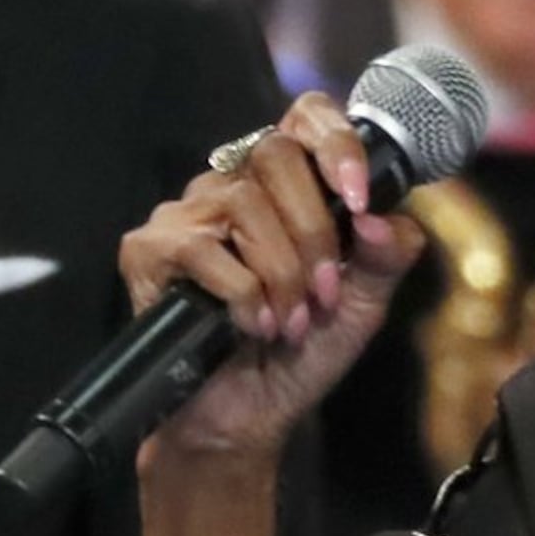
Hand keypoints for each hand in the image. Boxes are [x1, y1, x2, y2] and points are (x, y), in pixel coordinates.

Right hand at [116, 91, 427, 467]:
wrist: (246, 418)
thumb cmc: (299, 356)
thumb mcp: (362, 305)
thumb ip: (385, 256)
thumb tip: (381, 217)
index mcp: (285, 187)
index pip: (306, 117)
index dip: (336, 143)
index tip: (359, 198)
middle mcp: (231, 187)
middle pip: (274, 155)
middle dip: (313, 230)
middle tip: (324, 293)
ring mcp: (186, 215)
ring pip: (242, 202)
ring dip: (280, 272)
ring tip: (290, 322)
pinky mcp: (149, 251)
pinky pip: (201, 247)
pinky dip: (240, 294)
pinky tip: (252, 326)